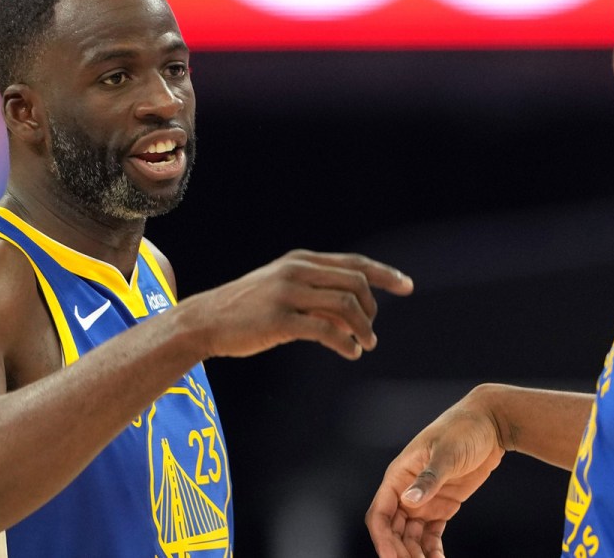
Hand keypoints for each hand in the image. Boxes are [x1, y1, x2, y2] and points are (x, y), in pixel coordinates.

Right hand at [176, 249, 413, 359]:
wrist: (205, 321)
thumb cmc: (247, 309)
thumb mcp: (282, 289)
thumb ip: (316, 293)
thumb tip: (355, 313)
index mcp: (300, 260)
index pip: (353, 262)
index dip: (385, 274)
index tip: (408, 285)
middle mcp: (296, 271)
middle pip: (355, 283)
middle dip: (372, 308)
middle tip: (371, 331)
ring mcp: (287, 294)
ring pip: (345, 306)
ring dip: (363, 328)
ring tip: (364, 345)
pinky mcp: (279, 320)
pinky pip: (326, 330)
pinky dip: (344, 343)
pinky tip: (349, 353)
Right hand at [366, 393, 505, 557]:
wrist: (491, 424)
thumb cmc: (464, 429)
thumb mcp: (447, 453)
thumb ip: (428, 478)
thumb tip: (409, 500)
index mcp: (399, 475)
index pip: (380, 513)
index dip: (383, 539)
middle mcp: (407, 490)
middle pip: (394, 530)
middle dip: (401, 552)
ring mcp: (425, 499)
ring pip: (411, 536)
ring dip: (415, 554)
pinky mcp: (443, 505)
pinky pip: (431, 535)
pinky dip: (432, 551)